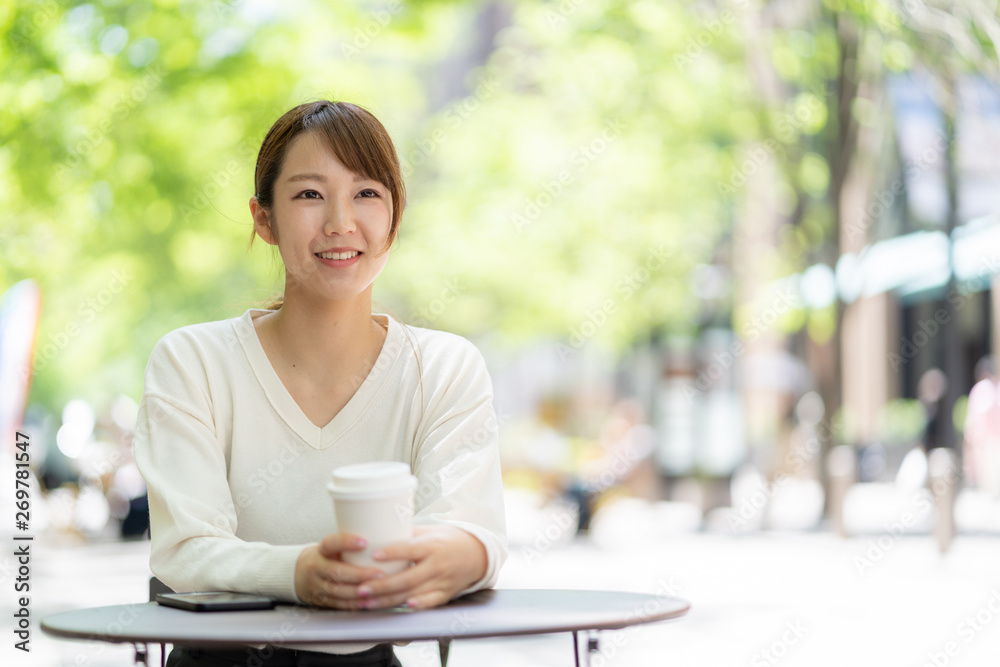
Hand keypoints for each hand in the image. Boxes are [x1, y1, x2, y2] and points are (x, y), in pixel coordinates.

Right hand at [294, 533, 388, 608]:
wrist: (301, 575)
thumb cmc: (327, 557)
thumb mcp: (333, 547)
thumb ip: (351, 543)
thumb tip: (381, 532)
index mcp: (321, 550)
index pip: (331, 543)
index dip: (347, 542)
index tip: (365, 542)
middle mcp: (317, 567)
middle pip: (336, 572)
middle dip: (360, 574)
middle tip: (380, 573)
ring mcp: (317, 585)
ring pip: (338, 590)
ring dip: (359, 591)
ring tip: (377, 588)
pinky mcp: (322, 600)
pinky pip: (340, 603)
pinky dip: (355, 603)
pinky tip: (368, 600)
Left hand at [352, 524, 486, 610]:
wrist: (476, 554)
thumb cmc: (447, 540)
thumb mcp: (430, 531)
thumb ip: (406, 534)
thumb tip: (378, 531)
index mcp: (431, 546)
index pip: (409, 549)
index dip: (392, 553)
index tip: (374, 555)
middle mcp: (437, 565)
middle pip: (407, 578)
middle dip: (382, 585)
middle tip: (361, 588)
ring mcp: (441, 581)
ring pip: (412, 593)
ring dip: (388, 600)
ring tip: (367, 602)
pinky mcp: (445, 594)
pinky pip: (429, 602)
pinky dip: (416, 606)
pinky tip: (401, 608)